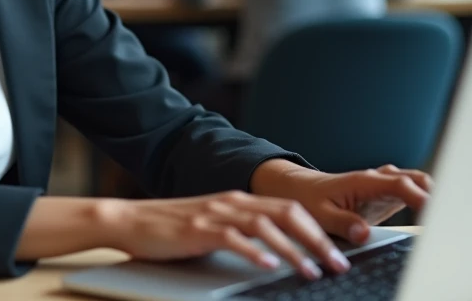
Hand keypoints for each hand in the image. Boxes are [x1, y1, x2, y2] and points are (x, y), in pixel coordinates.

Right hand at [98, 191, 351, 278]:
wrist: (131, 220)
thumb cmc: (172, 229)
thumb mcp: (215, 226)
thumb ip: (243, 232)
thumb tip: (278, 253)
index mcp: (240, 200)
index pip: (290, 209)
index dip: (319, 229)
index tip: (339, 251)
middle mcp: (232, 202)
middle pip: (287, 214)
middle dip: (317, 239)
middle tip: (338, 263)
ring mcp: (216, 214)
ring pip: (265, 226)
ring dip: (293, 250)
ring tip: (311, 271)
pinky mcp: (198, 230)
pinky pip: (233, 239)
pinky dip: (254, 252)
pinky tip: (268, 267)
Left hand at [250, 161, 430, 244]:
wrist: (298, 188)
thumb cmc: (307, 198)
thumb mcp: (319, 214)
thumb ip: (342, 222)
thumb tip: (363, 233)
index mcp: (362, 181)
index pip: (399, 184)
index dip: (419, 197)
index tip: (433, 212)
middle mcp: (376, 180)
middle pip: (415, 179)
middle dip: (435, 193)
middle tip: (448, 218)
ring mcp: (381, 186)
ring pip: (416, 183)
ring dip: (432, 196)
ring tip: (446, 219)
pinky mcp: (383, 196)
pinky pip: (410, 193)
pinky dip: (424, 201)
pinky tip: (432, 218)